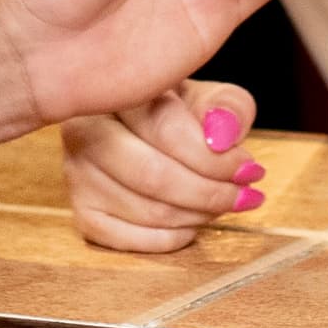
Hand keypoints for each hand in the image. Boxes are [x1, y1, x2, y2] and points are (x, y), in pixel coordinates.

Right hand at [63, 79, 263, 254]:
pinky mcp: (82, 211)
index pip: (166, 130)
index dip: (215, 158)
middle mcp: (83, 127)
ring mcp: (77, 171)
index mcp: (118, 88)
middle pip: (153, 174)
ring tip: (221, 203)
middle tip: (245, 195)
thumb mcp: (213, 99)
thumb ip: (228, 108)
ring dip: (197, 214)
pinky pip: (130, 238)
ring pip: (146, 209)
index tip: (250, 169)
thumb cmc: (183, 113)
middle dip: (210, 192)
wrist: (147, 132)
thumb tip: (221, 137)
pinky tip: (190, 222)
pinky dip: (171, 237)